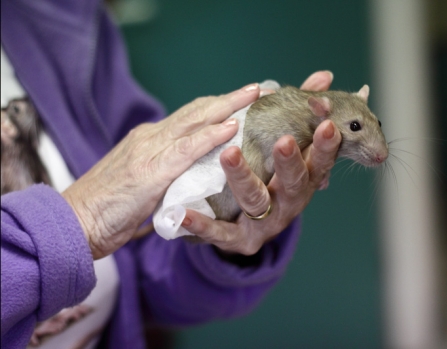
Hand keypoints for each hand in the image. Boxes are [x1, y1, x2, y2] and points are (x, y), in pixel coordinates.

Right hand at [63, 84, 260, 258]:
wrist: (72, 223)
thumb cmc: (106, 211)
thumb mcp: (141, 189)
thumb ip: (165, 181)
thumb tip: (188, 189)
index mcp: (148, 141)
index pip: (190, 117)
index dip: (218, 106)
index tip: (243, 101)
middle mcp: (150, 138)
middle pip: (197, 111)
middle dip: (230, 98)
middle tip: (259, 88)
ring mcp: (149, 151)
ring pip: (195, 121)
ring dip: (229, 106)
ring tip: (255, 95)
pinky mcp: (150, 171)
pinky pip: (187, 148)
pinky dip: (211, 135)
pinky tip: (233, 126)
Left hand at [182, 71, 341, 254]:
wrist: (247, 228)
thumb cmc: (272, 180)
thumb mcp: (291, 150)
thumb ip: (304, 114)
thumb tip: (324, 76)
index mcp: (303, 182)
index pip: (320, 163)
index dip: (325, 146)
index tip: (327, 125)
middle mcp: (287, 205)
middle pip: (292, 184)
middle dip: (290, 162)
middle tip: (284, 140)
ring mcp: (262, 224)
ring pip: (254, 201)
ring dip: (243, 177)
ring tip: (229, 154)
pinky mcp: (235, 240)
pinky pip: (217, 232)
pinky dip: (200, 223)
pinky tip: (181, 212)